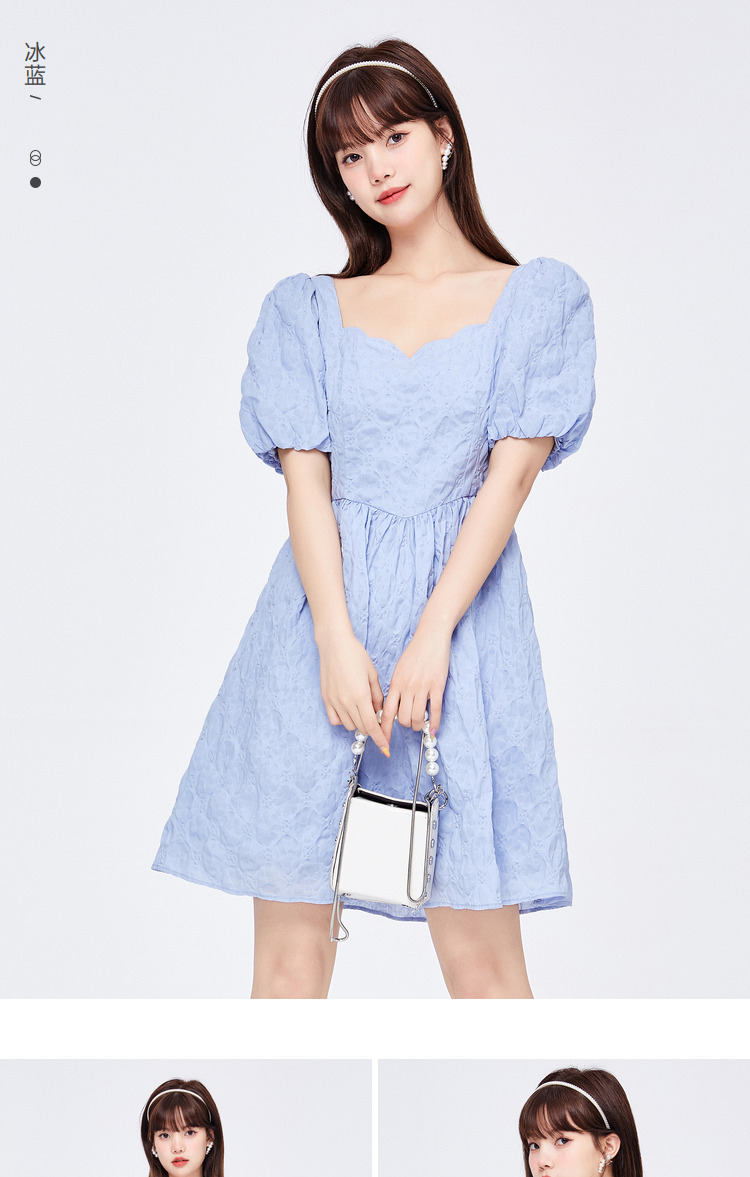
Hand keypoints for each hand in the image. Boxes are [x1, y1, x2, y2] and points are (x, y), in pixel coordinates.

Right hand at [317, 629, 389, 755]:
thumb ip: (377, 696)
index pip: (372, 725)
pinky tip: (348, 709)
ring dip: (358, 722)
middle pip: (362, 727)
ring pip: (349, 725)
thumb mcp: (373, 675)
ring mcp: (334, 701)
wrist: (334, 644)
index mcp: (360, 696)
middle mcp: (346, 702)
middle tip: (376, 716)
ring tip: (361, 707)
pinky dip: (343, 719)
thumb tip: (379, 712)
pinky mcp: (325, 699)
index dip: (380, 739)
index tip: (386, 748)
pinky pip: (335, 720)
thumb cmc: (356, 655)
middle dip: (371, 727)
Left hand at [380, 624, 450, 746]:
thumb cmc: (414, 653)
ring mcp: (423, 687)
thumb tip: (393, 708)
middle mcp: (407, 687)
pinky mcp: (437, 686)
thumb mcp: (399, 670)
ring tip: (420, 724)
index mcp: (395, 683)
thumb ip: (396, 688)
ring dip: (419, 726)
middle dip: (406, 725)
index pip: (386, 712)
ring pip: (418, 717)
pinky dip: (434, 724)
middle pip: (403, 718)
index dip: (384, 730)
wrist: (431, 637)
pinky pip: (435, 711)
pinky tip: (433, 730)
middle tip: (410, 723)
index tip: (383, 741)